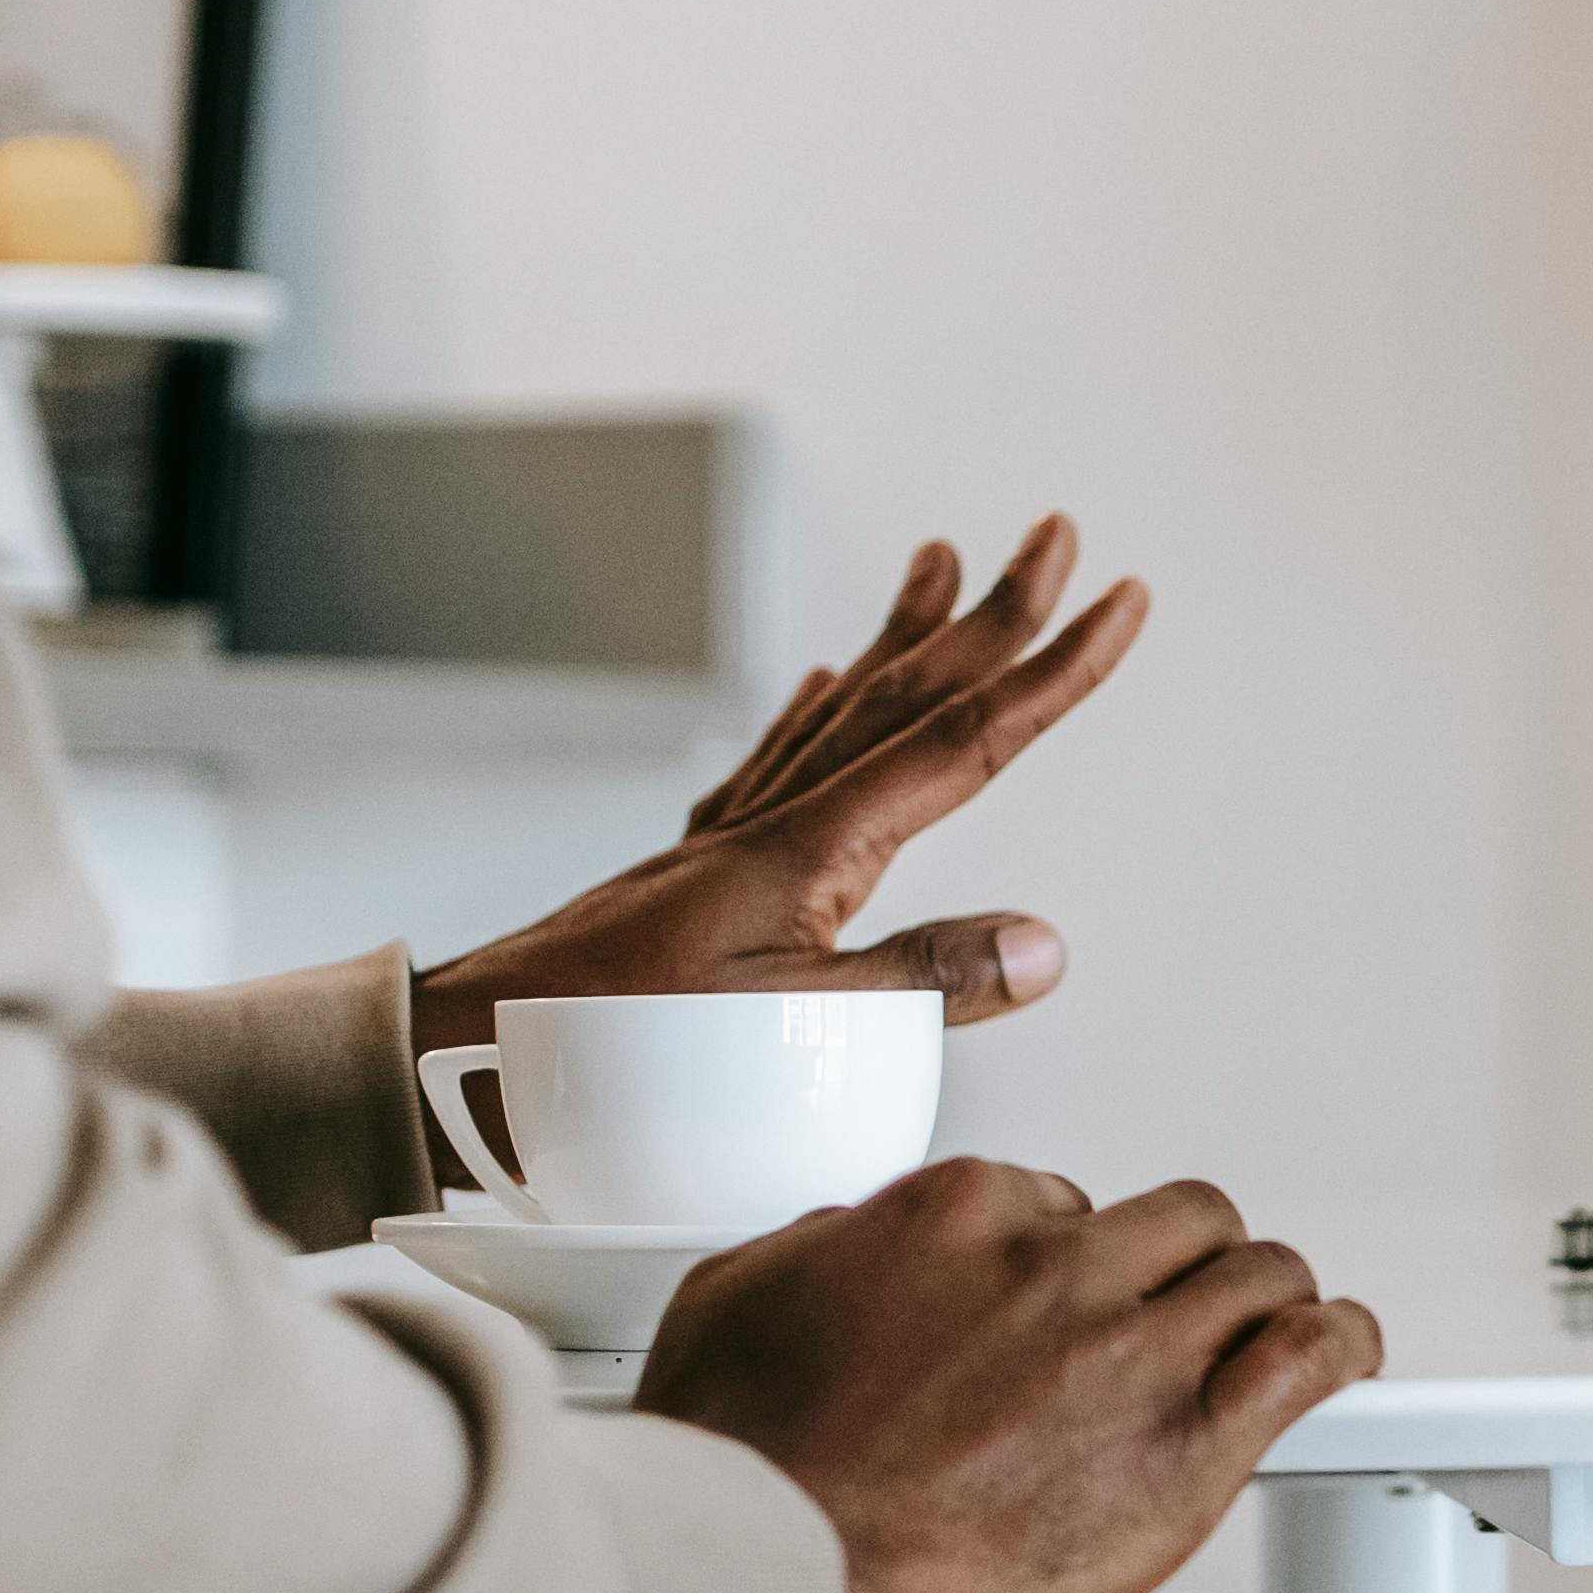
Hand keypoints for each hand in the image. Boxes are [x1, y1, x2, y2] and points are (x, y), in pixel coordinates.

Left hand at [411, 520, 1149, 1058]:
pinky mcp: (696, 872)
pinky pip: (773, 758)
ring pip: (843, 711)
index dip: (1053, 674)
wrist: (471, 1051)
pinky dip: (816, 709)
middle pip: (909, 695)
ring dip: (907, 636)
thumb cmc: (619, 1057)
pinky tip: (830, 682)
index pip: (965, 743)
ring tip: (946, 563)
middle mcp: (776, 824)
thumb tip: (1045, 943)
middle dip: (995, 616)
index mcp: (812, 853)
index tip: (1120, 604)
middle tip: (1056, 535)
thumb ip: (920, 983)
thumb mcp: (791, 1036)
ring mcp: (733, 842)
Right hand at [632, 1161, 1380, 1592]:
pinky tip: (1342, 1355)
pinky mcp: (1187, 1449)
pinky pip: (1310, 1356)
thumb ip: (824, 1251)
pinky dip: (1339, 1345)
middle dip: (1184, 1263)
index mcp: (955, 1217)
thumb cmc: (745, 1467)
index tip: (1073, 1306)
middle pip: (1181, 1224)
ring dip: (1262, 1302)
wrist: (778, 1580)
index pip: (1062, 1203)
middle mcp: (1056, 1267)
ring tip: (1272, 1331)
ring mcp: (1129, 1353)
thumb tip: (857, 1241)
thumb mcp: (740, 1298)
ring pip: (1257, 1274)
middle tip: (1183, 1311)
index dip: (1072, 1262)